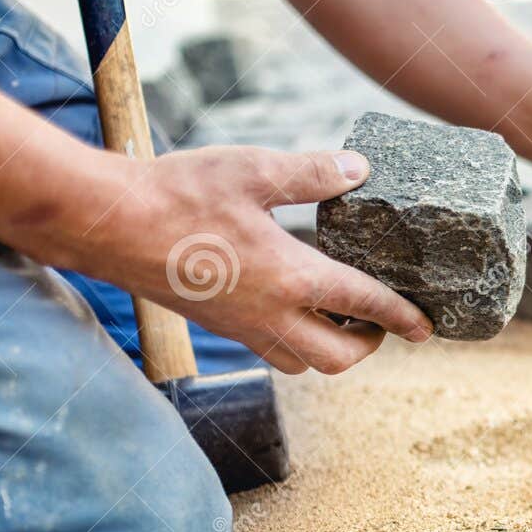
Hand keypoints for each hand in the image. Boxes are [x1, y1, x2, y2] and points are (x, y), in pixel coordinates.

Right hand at [72, 146, 432, 374]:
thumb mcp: (252, 170)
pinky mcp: (218, 325)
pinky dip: (295, 343)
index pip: (365, 304)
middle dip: (370, 345)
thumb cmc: (177, 194)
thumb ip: (311, 172)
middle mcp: (271, 315)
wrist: (105, 224)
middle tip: (382, 321)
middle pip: (339, 358)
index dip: (402, 316)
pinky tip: (293, 308)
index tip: (427, 326)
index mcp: (291, 278)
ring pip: (303, 363)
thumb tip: (359, 169)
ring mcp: (242, 327)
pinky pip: (271, 352)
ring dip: (332, 350)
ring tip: (343, 317)